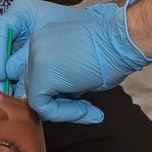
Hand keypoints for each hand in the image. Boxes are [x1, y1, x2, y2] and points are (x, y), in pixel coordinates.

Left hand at [0, 0, 151, 123]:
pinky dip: (65, 114)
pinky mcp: (41, 76)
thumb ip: (63, 76)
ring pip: (35, 97)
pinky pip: (43, 107)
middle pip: (30, 85)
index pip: (34, 71)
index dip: (52, 90)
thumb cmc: (112, 50)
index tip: (76, 100)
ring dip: (62, 110)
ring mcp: (35, 58)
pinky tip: (87, 110)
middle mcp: (34, 44)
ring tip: (89, 112)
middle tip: (82, 110)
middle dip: (54, 101)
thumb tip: (56, 99)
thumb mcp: (80, 62)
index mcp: (42, 37)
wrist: (121, 40)